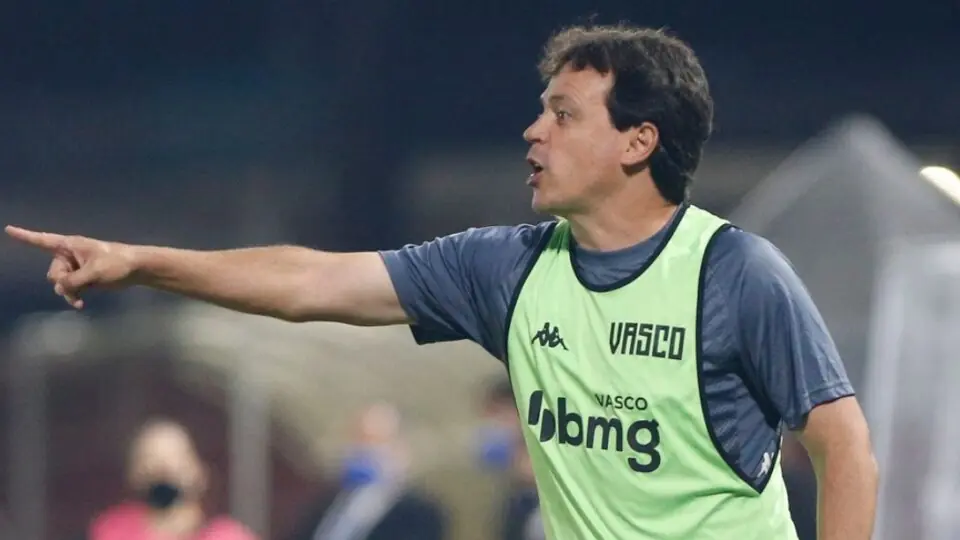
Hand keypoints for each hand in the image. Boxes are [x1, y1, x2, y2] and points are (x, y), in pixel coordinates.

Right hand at [5, 225, 137, 308]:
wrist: (136, 269)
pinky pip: (69, 289)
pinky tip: (80, 305)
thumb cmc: (117, 263)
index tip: (8, 229)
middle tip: (78, 284)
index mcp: (71, 245)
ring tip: (80, 298)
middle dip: (61, 281)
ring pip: (60, 283)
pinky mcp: (83, 279)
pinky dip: (73, 296)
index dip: (25, 236)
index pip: (43, 240)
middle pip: (53, 272)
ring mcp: (76, 268)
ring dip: (68, 292)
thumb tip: (60, 288)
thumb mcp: (94, 272)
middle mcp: (69, 255)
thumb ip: (73, 281)